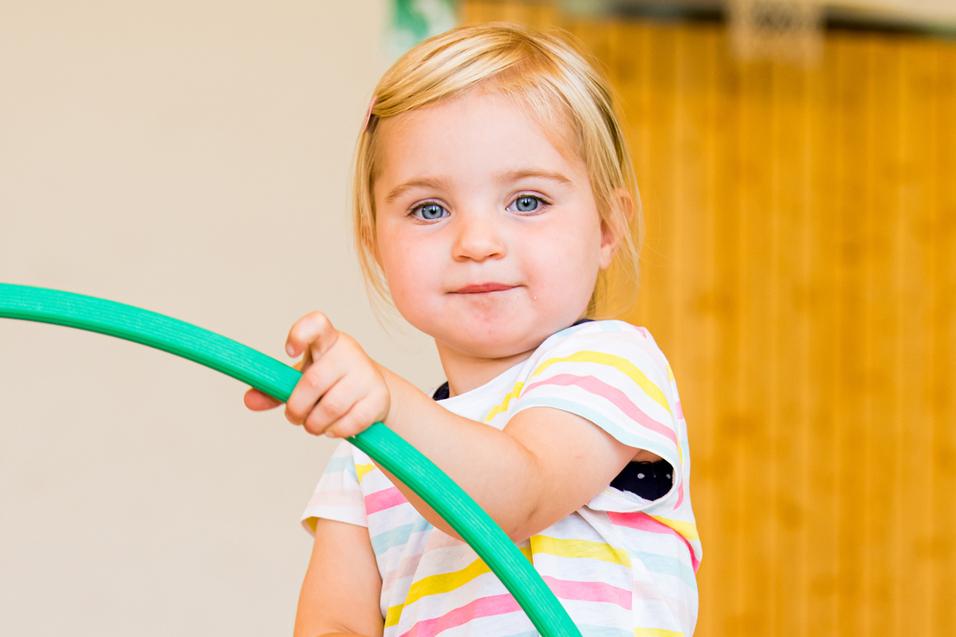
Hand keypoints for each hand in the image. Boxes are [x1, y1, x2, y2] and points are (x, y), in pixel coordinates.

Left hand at [244, 311, 390, 437]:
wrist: (373, 394)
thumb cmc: (331, 383)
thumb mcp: (302, 380)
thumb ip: (276, 389)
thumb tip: (249, 400)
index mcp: (327, 340)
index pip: (316, 324)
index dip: (300, 334)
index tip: (287, 351)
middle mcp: (349, 352)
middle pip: (313, 381)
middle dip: (297, 408)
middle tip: (295, 417)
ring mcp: (366, 374)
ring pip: (331, 406)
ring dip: (314, 424)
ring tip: (313, 426)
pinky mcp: (379, 397)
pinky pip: (351, 422)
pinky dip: (335, 431)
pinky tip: (333, 428)